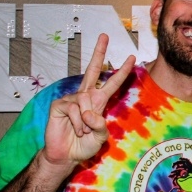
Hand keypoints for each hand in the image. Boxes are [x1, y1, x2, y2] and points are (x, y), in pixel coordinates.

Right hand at [41, 34, 135, 168]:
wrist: (66, 155)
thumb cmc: (84, 145)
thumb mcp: (100, 137)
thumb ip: (101, 125)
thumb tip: (90, 112)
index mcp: (98, 101)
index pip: (112, 83)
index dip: (122, 71)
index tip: (132, 57)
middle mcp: (86, 96)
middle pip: (92, 70)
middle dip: (98, 52)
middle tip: (105, 35)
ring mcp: (71, 99)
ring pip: (85, 100)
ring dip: (86, 120)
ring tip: (82, 131)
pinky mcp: (59, 104)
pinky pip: (73, 108)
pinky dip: (77, 122)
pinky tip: (74, 129)